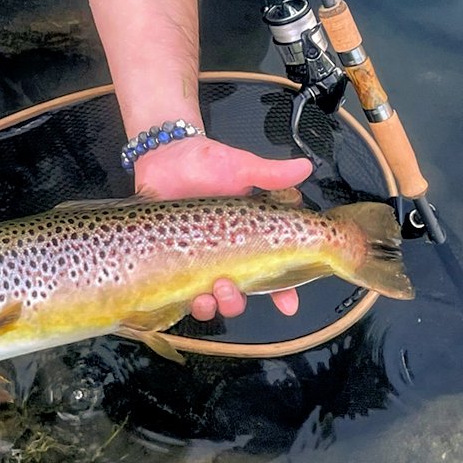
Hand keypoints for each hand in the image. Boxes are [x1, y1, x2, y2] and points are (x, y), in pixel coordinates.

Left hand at [134, 134, 312, 321]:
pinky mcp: (175, 262)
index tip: (289, 304)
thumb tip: (304, 168)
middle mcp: (227, 250)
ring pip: (215, 299)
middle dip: (239, 300)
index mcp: (249, 232)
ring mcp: (200, 259)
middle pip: (243, 292)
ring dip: (216, 305)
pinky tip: (190, 295)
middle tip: (230, 286)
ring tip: (209, 293)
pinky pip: (184, 295)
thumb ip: (270, 173)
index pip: (274, 267)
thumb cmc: (200, 161)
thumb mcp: (237, 166)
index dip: (284, 290)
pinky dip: (190, 303)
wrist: (159, 158)